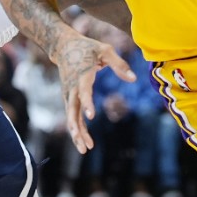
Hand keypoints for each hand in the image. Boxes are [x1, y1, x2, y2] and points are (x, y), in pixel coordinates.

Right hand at [51, 31, 135, 152]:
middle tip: (85, 145)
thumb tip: (133, 79)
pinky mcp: (68, 97)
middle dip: (78, 129)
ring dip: (77, 133)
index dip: (87, 103)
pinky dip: (77, 128)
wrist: (63, 46)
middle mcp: (72, 87)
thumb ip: (119, 64)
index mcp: (81, 75)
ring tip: (85, 149)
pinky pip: (72, 115)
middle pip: (72, 111)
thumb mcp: (105, 50)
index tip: (91, 116)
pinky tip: (84, 141)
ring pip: (71, 117)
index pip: (83, 91)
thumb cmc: (87, 47)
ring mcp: (68, 94)